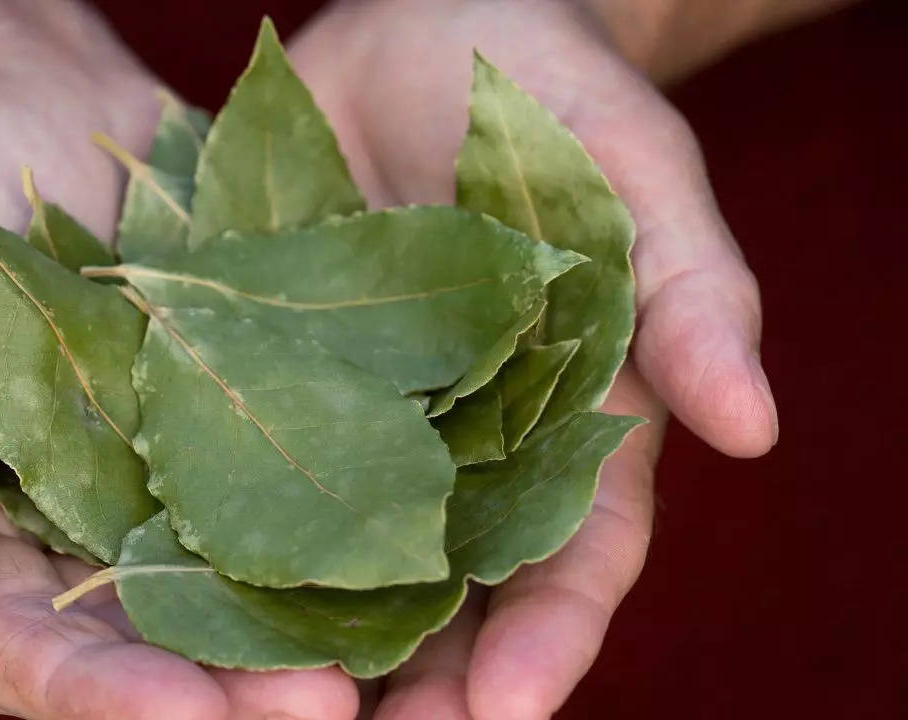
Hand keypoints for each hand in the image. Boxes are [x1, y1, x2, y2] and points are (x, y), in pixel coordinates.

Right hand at [0, 4, 358, 716]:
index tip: (189, 718)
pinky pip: (270, 497)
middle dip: (222, 686)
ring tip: (378, 667)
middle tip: (319, 709)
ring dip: (292, 633)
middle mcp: (53, 530)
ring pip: (215, 589)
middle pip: (133, 645)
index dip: (99, 694)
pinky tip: (401, 560)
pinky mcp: (216, 432)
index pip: (14, 648)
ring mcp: (142, 485)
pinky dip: (328, 537)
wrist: (32, 97)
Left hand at [289, 0, 777, 716]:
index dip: (550, 634)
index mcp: (568, 415)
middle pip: (451, 586)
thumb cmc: (549, 91)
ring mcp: (365, 414)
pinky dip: (220, 529)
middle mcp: (463, 440)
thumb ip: (696, 289)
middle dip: (422, 673)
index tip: (510, 707)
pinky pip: (245, 460)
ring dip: (312, 631)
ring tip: (271, 705)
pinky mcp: (275, 369)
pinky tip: (182, 585)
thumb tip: (755, 429)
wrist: (424, 22)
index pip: (573, 552)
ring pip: (341, 550)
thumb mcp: (635, 168)